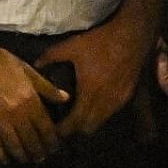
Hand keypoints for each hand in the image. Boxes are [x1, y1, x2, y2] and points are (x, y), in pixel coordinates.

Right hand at [0, 46, 68, 163]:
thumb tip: (66, 98)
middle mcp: (18, 113)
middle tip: (41, 158)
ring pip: (14, 145)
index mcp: (31, 101)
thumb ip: (47, 88)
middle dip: (38, 152)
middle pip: (31, 140)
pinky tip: (5, 160)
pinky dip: (0, 154)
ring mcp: (0, 119)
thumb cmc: (4, 63)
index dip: (51, 141)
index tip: (54, 148)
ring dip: (21, 155)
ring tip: (26, 160)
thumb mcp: (30, 72)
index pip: (45, 128)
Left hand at [36, 5, 156, 137]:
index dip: (63, 130)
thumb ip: (51, 56)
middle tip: (64, 124)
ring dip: (89, 123)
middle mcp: (104, 102)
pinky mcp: (127, 96)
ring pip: (101, 122)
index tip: (53, 130)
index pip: (75, 123)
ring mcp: (118, 101)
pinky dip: (101, 114)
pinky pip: (111, 113)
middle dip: (75, 130)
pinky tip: (95, 104)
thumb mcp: (71, 46)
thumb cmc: (101, 41)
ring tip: (78, 116)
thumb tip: (36, 64)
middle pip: (88, 129)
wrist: (132, 36)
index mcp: (89, 93)